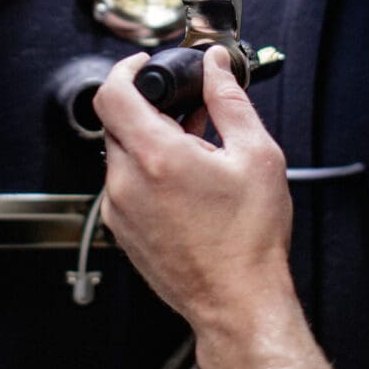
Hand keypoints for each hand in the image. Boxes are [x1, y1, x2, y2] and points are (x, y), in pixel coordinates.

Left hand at [92, 45, 294, 334]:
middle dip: (150, 111)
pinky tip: (182, 186)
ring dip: (149, 145)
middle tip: (187, 115)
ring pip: (121, 155)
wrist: (237, 303)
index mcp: (156, 157)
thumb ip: (229, 100)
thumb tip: (215, 66)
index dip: (126, 69)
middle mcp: (127, 183)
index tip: (144, 65)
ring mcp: (119, 211)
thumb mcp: (256, 156)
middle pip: (117, 122)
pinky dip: (146, 174)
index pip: (112, 92)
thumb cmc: (249, 241)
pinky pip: (123, 186)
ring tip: (193, 156)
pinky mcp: (121, 231)